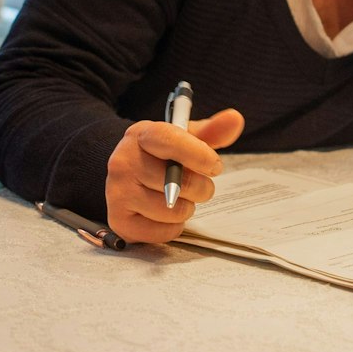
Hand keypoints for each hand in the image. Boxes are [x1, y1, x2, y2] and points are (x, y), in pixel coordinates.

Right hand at [104, 108, 245, 243]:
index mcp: (140, 135)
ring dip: (187, 208)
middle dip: (200, 187)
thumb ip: (212, 131)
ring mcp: (117, 192)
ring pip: (173, 210)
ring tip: (178, 198)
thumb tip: (235, 119)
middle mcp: (122, 161)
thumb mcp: (184, 139)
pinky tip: (164, 215)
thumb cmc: (162, 158)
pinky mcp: (120, 222)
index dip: (197, 154)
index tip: (214, 166)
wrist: (129, 179)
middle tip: (196, 184)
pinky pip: (164, 232)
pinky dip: (173, 227)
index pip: (168, 140)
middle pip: (177, 182)